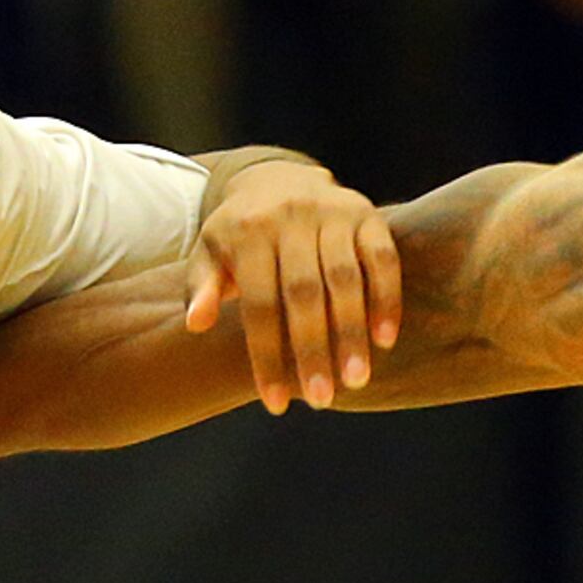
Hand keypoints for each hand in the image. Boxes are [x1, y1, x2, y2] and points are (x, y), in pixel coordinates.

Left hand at [187, 157, 401, 413]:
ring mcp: (333, 212)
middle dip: (313, 350)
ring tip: (356, 379)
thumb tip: (195, 324)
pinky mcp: (367, 213)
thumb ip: (200, 287)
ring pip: (346, 278)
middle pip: (304, 293)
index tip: (275, 403)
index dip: (267, 355)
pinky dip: (386, 299)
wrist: (277, 178)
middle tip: (321, 400)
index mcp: (248, 232)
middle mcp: (291, 217)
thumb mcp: (210, 253)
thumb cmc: (239, 235)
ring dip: (353, 332)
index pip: (259, 303)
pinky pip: (382, 258)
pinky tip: (386, 340)